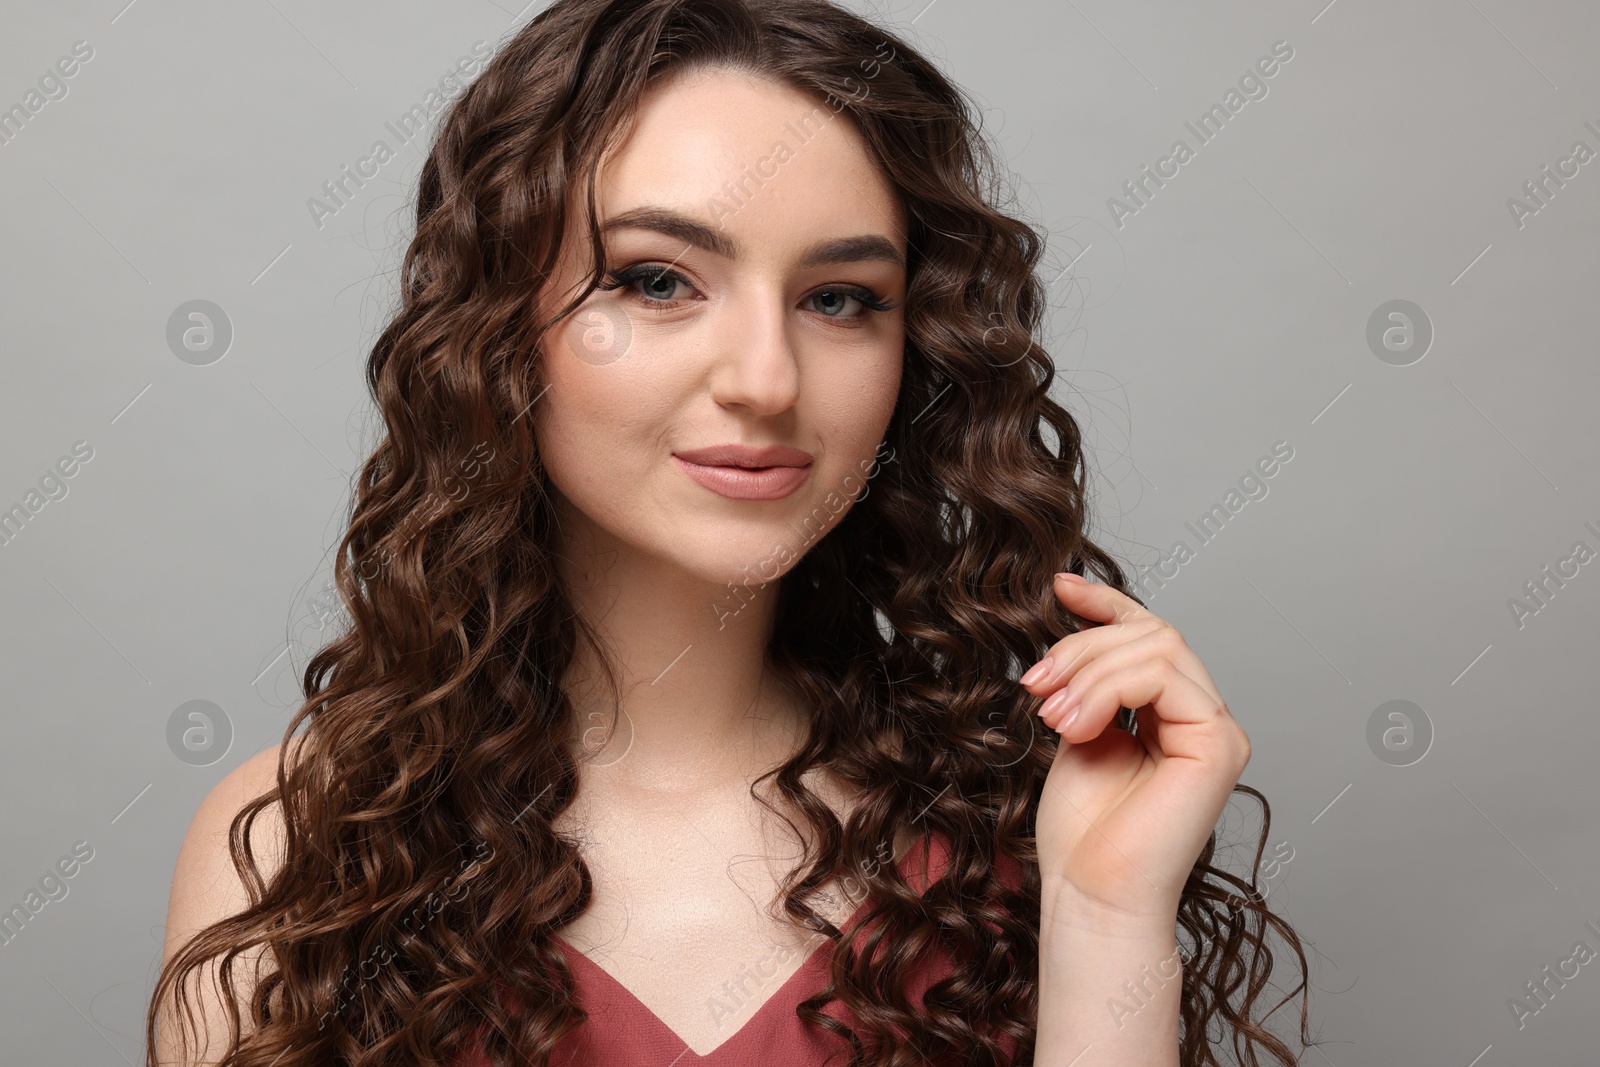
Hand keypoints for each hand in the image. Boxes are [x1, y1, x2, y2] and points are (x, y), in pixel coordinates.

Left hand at [1022, 574, 1250, 925]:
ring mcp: (1219, 730)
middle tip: (1036, 686)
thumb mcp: (1079, 730)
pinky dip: (1109, 689)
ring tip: (1050, 714)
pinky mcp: (1219, 744)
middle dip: (1082, 648)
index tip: (1060, 588)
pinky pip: (1165, 677)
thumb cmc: (1083, 830)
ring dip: (1088, 671)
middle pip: (1151, 633)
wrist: (1091, 891)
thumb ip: (1091, 682)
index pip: (1150, 634)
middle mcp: (1204, 717)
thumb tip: (1076, 623)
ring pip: (1156, 646)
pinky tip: (1076, 724)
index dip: (1107, 603)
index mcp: (1173, 714)